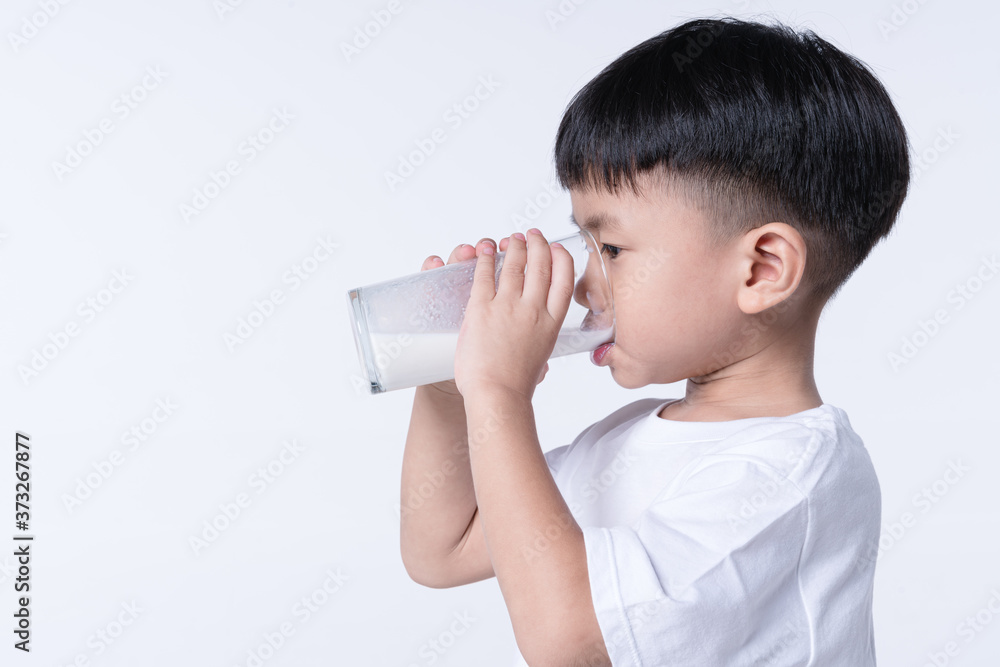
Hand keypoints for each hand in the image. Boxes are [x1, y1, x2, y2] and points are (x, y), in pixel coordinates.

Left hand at [419, 238, 552, 398]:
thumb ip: (539, 348)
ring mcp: (507, 307)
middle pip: (540, 267)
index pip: (563, 282)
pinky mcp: (481, 309)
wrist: (498, 395)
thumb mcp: (539, 362)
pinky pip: (484, 276)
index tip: (557, 249)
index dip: (561, 260)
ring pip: (513, 266)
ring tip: (512, 239)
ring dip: (513, 248)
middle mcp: (533, 310)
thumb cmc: (516, 386)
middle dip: (537, 246)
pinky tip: (484, 252)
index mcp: (550, 324)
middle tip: (533, 236)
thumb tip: (540, 359)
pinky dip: (485, 260)